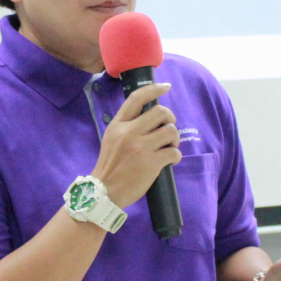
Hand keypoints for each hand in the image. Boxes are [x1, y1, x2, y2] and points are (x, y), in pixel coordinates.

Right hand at [91, 82, 181, 207]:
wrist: (104, 193)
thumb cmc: (110, 166)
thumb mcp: (111, 139)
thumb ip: (127, 127)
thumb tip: (150, 117)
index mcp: (118, 125)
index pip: (137, 98)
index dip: (154, 88)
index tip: (166, 87)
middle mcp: (129, 132)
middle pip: (161, 112)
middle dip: (170, 119)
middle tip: (168, 131)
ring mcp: (140, 147)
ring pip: (170, 130)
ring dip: (175, 138)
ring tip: (170, 147)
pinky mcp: (151, 163)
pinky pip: (174, 152)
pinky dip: (176, 156)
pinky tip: (170, 161)